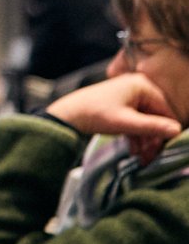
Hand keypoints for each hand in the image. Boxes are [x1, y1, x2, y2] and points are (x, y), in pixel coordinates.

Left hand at [48, 73, 182, 161]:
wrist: (67, 115)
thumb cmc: (95, 114)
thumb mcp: (126, 123)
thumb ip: (152, 127)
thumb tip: (177, 130)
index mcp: (141, 86)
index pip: (165, 111)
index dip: (165, 131)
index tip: (163, 149)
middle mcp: (137, 87)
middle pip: (154, 117)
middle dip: (152, 138)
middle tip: (149, 157)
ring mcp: (128, 95)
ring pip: (144, 121)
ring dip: (144, 139)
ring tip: (140, 157)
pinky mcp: (120, 104)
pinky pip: (134, 120)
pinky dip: (134, 135)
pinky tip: (133, 150)